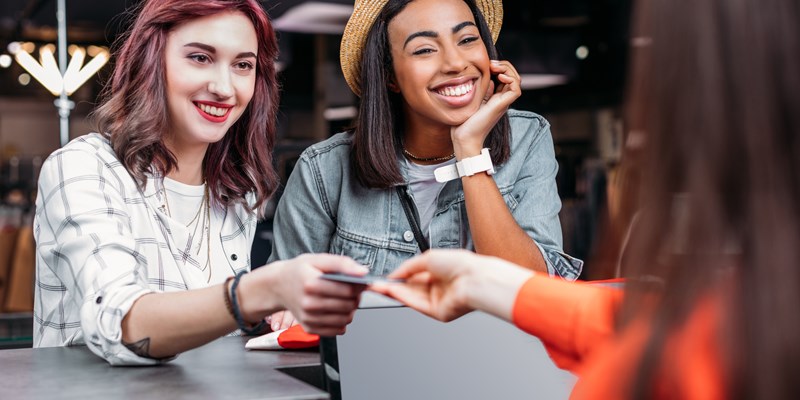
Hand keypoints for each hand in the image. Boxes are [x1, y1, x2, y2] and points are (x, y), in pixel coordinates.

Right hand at [271, 254, 367, 335]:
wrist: (278, 286)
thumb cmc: (299, 271)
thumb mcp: (318, 259)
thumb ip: (342, 263)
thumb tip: (363, 272)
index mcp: (311, 284)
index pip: (348, 291)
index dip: (361, 287)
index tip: (363, 282)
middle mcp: (309, 304)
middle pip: (349, 306)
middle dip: (356, 297)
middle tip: (351, 289)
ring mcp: (309, 318)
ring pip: (346, 319)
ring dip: (350, 309)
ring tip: (343, 298)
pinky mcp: (310, 329)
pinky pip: (338, 330)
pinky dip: (342, 320)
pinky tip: (336, 309)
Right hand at [370, 249, 532, 321]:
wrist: (474, 279)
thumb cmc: (460, 264)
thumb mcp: (428, 258)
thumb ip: (408, 267)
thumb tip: (394, 273)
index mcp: (439, 273)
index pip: (414, 277)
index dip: (398, 277)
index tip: (384, 277)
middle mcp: (438, 287)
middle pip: (410, 289)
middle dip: (392, 286)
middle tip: (376, 284)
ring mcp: (438, 300)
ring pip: (411, 297)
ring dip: (393, 292)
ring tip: (379, 287)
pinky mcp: (438, 312)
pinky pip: (416, 305)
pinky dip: (402, 298)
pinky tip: (391, 291)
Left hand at [451, 60, 521, 157]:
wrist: (464, 137)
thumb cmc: (464, 122)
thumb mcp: (473, 99)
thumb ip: (483, 89)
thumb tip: (490, 78)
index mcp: (495, 97)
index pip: (505, 77)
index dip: (500, 67)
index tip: (487, 64)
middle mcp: (502, 99)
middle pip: (513, 76)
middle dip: (504, 65)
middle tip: (491, 63)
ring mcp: (503, 102)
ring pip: (517, 80)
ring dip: (508, 69)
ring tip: (495, 67)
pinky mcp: (503, 105)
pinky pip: (516, 89)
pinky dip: (511, 79)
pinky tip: (499, 77)